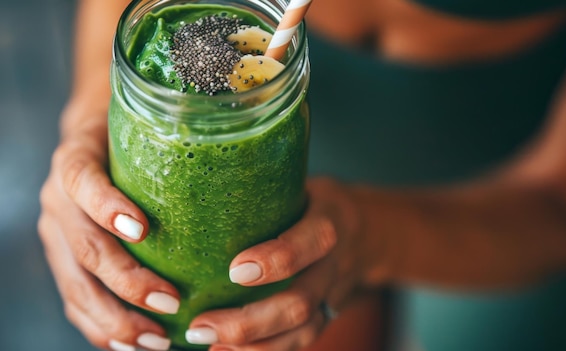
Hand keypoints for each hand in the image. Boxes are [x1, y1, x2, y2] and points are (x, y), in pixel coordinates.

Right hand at [37, 114, 178, 350]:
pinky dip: (103, 328)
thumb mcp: (144, 129)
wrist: (90, 143)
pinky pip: (76, 303)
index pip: (82, 180)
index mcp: (75, 161)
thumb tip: (240, 159)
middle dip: (127, 281)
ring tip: (156, 340)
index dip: (106, 206)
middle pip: (85, 246)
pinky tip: (133, 344)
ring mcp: (56, 235)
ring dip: (116, 318)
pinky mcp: (61, 262)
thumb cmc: (131, 139)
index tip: (142, 230)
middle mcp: (57, 200)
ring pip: (77, 285)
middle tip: (170, 304)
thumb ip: (172, 144)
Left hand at [185, 177, 371, 350]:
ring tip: (205, 343)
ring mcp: (331, 295)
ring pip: (301, 332)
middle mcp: (333, 264)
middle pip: (301, 302)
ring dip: (253, 347)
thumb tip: (196, 177)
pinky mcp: (324, 316)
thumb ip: (263, 185)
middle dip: (250, 321)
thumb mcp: (302, 182)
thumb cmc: (316, 202)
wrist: (369, 233)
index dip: (279, 259)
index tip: (235, 269)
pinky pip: (298, 343)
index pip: (312, 241)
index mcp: (330, 221)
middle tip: (201, 326)